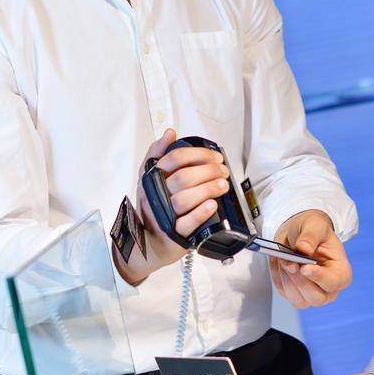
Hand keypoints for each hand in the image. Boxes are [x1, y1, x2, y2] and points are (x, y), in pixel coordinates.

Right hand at [114, 129, 230, 284]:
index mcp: (152, 178)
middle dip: (208, 171)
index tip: (214, 156)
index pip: (174, 159)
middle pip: (182, 178)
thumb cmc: (153, 207)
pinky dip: (201, 212)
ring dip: (208, 189)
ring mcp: (164, 215)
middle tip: (223, 171)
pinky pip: (187, 223)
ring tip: (223, 185)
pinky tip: (212, 205)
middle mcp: (156, 196)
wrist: (150, 242)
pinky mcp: (174, 234)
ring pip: (185, 199)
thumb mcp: (150, 177)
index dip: (197, 154)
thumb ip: (158, 153)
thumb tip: (169, 133)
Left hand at [269, 209, 350, 308]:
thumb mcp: (314, 225)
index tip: (304, 267)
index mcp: (341, 272)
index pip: (333, 282)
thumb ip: (310, 236)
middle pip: (316, 298)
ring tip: (282, 258)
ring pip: (299, 301)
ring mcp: (312, 294)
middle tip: (289, 262)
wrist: (299, 233)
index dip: (319, 277)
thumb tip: (303, 250)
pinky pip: (284, 293)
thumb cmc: (313, 230)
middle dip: (299, 281)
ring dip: (286, 280)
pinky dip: (277, 277)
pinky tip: (278, 261)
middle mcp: (329, 289)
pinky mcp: (295, 294)